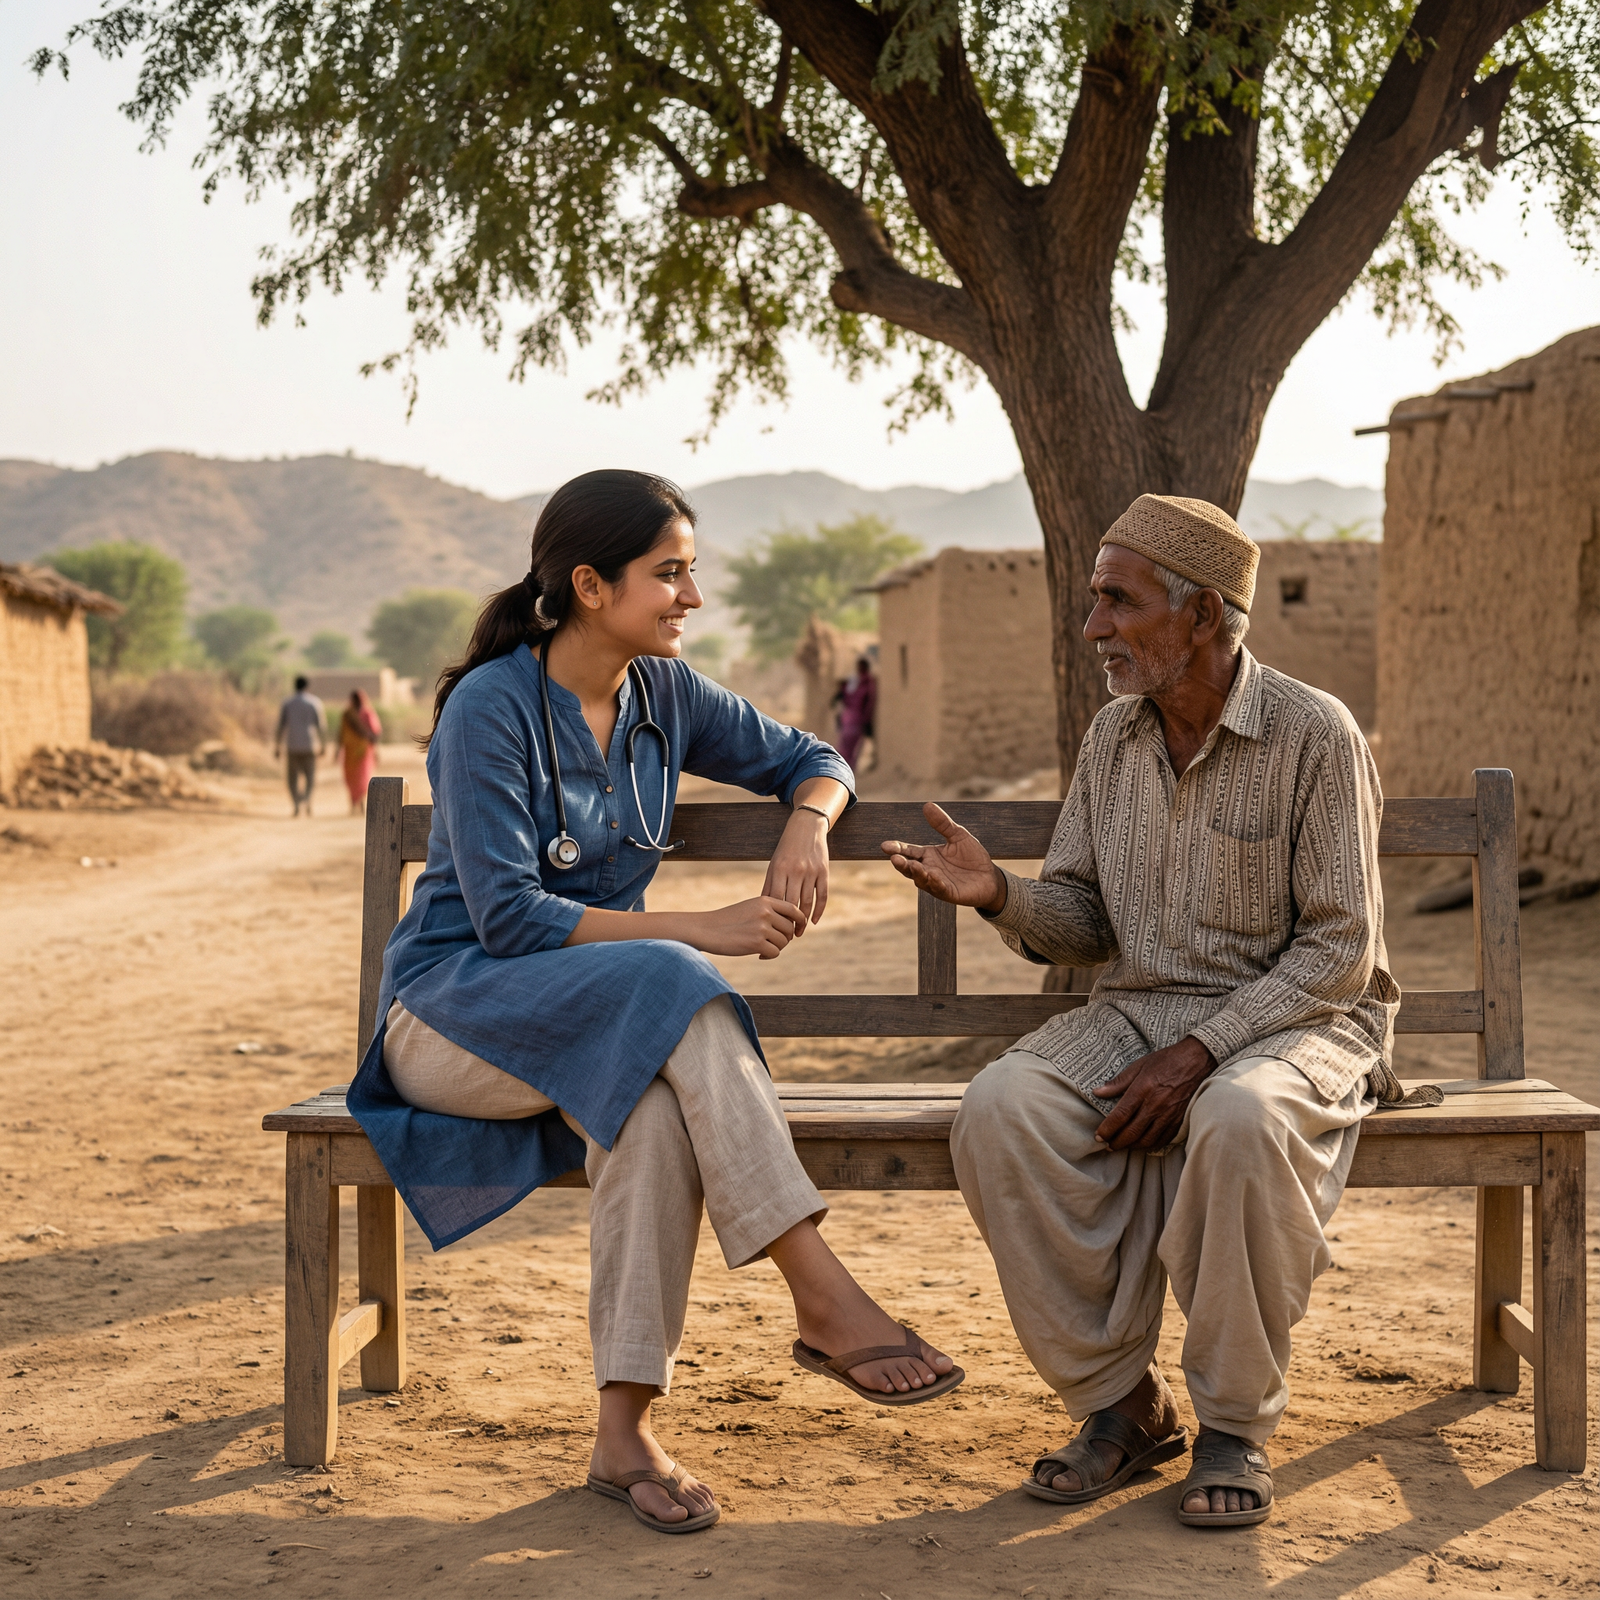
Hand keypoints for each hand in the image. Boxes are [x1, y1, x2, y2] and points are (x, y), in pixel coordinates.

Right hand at [689, 897, 804, 959]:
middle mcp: (765, 912)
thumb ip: (770, 911)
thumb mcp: (750, 907)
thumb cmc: (729, 920)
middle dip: (784, 938)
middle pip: (790, 929)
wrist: (707, 929)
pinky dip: (768, 956)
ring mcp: (762, 927)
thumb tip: (792, 925)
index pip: (793, 909)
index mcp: (765, 901)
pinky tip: (758, 955)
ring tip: (762, 948)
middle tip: (772, 943)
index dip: (800, 920)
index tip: (798, 930)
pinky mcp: (757, 943)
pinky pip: (775, 953)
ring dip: (775, 948)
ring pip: (783, 942)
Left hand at [762, 809, 829, 931]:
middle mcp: (795, 871)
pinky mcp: (824, 871)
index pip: (776, 899)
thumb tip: (763, 909)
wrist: (806, 828)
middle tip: (786, 937)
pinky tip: (814, 921)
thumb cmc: (786, 850)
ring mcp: (811, 871)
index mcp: (779, 869)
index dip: (775, 917)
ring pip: (808, 902)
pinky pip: (823, 895)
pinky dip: (819, 910)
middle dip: (788, 923)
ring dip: (804, 921)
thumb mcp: (774, 865)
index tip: (772, 929)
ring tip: (799, 932)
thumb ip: (769, 885)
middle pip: (792, 904)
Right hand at [881, 802, 1006, 911]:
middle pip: (910, 867)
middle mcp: (928, 870)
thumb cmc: (972, 856)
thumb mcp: (958, 835)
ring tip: (910, 865)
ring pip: (921, 879)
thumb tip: (927, 805)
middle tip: (894, 858)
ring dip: (915, 873)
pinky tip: (931, 876)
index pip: (909, 851)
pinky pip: (939, 888)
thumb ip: (943, 824)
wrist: (990, 876)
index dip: (897, 848)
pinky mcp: (949, 893)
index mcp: (928, 855)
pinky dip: (934, 883)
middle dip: (901, 863)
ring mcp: (937, 883)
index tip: (885, 845)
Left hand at [1093, 1037, 1215, 1150]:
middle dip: (1117, 1142)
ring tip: (1122, 1146)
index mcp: (1143, 1089)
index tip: (1098, 1136)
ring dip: (1132, 1146)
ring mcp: (1169, 1114)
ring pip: (1148, 1140)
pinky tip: (1143, 1144)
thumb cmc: (1165, 1061)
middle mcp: (1156, 1105)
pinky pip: (1163, 1139)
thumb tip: (1098, 1092)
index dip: (1108, 1129)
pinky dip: (1151, 1145)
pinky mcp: (1179, 1119)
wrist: (1195, 1061)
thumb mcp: (1139, 1066)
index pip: (1121, 1115)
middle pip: (1132, 1132)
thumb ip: (1118, 1082)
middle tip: (1106, 1145)